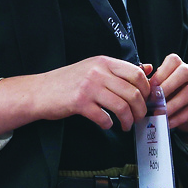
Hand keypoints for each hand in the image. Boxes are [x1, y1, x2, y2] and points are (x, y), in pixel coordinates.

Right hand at [0, 55, 150, 136]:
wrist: (40, 91)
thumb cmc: (68, 81)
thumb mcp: (95, 68)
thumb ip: (119, 69)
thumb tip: (147, 69)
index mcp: (104, 62)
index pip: (136, 74)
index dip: (146, 90)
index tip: (146, 100)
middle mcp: (98, 72)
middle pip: (132, 92)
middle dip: (140, 109)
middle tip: (139, 117)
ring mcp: (88, 87)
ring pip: (121, 106)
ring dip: (128, 120)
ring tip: (126, 125)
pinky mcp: (79, 103)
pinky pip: (103, 117)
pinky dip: (109, 124)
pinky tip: (107, 124)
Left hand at [148, 53, 187, 131]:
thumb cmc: (170, 97)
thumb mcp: (161, 88)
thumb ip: (152, 84)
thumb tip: (140, 84)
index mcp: (180, 66)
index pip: (173, 61)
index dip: (161, 73)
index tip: (150, 87)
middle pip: (184, 72)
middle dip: (168, 86)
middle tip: (155, 101)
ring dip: (173, 104)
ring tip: (160, 114)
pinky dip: (181, 117)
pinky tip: (169, 122)